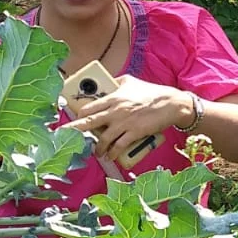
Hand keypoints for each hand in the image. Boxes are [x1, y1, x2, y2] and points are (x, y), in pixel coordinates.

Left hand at [70, 75, 190, 161]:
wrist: (171, 104)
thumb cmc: (152, 92)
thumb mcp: (131, 81)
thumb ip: (117, 82)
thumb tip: (108, 83)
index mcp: (113, 97)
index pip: (88, 107)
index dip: (78, 115)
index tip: (74, 120)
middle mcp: (115, 110)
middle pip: (89, 122)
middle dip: (75, 131)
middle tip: (65, 137)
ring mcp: (124, 123)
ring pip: (103, 138)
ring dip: (97, 148)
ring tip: (97, 153)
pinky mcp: (135, 133)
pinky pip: (119, 146)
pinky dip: (112, 153)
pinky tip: (110, 156)